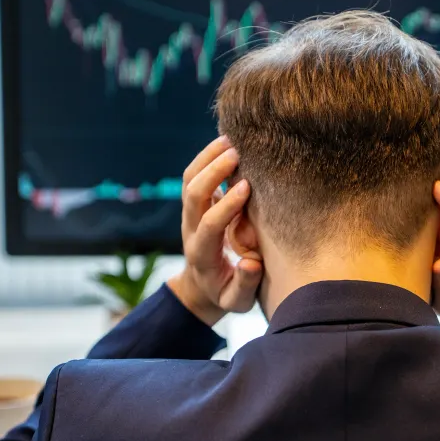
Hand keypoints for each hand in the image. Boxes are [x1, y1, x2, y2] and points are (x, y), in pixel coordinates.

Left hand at [167, 136, 263, 325]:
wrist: (202, 287)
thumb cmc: (225, 292)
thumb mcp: (236, 301)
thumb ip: (244, 284)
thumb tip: (250, 263)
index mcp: (202, 254)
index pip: (209, 224)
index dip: (226, 205)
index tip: (247, 187)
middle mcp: (190, 229)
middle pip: (192, 194)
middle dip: (213, 171)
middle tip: (237, 153)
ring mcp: (190, 214)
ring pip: (189, 179)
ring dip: (207, 157)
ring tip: (231, 139)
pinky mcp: (195, 204)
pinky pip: (194, 175)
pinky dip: (207, 156)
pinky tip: (227, 143)